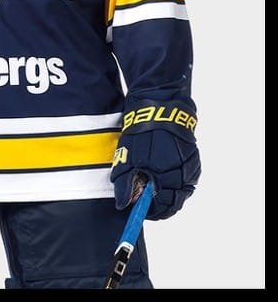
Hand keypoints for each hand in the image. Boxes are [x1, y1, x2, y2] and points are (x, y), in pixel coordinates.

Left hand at [111, 99, 200, 220]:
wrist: (160, 106)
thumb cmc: (141, 132)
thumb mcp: (126, 157)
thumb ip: (125, 184)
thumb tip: (124, 204)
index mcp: (164, 175)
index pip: (161, 208)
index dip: (150, 211)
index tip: (141, 210)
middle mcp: (182, 174)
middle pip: (174, 202)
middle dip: (160, 202)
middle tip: (146, 197)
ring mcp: (191, 167)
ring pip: (182, 191)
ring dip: (169, 192)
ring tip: (154, 182)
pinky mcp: (194, 159)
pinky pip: (187, 179)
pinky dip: (176, 180)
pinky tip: (164, 172)